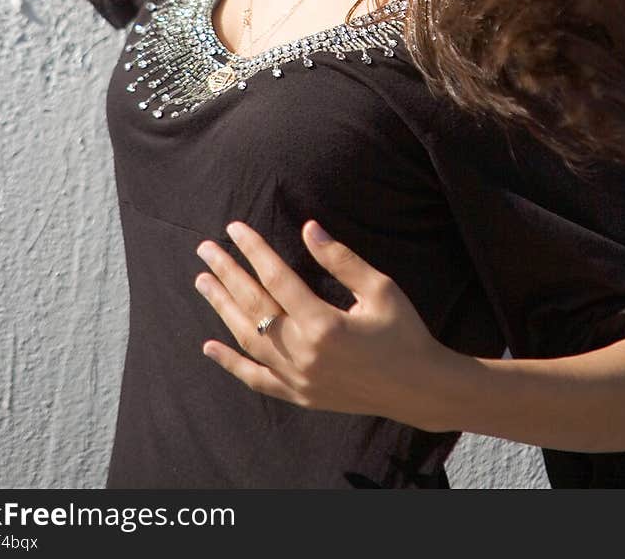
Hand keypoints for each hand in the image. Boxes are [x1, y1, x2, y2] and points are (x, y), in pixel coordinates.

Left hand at [194, 220, 455, 430]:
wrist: (420, 389)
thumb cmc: (404, 332)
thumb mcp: (380, 288)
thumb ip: (340, 260)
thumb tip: (308, 229)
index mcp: (323, 324)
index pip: (276, 278)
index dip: (254, 250)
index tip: (235, 228)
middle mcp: (303, 353)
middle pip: (254, 306)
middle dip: (228, 273)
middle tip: (205, 249)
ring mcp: (298, 379)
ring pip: (248, 339)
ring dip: (222, 309)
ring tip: (204, 282)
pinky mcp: (300, 395)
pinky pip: (257, 379)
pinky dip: (231, 363)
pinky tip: (210, 346)